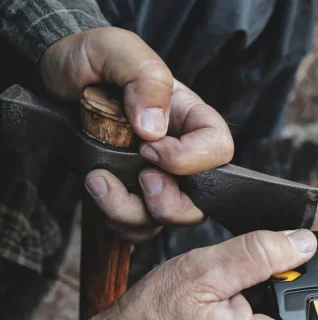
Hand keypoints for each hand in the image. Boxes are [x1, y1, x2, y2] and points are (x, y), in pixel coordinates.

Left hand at [40, 27, 233, 241]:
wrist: (55, 78)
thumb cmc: (91, 60)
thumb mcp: (117, 51)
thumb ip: (145, 80)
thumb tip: (154, 129)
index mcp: (189, 118)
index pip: (218, 149)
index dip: (190, 160)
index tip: (148, 149)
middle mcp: (180, 153)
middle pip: (200, 199)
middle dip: (168, 201)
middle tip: (139, 178)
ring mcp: (157, 178)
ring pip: (165, 219)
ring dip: (131, 212)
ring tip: (99, 180)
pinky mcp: (132, 195)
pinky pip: (138, 226)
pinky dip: (117, 220)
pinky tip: (97, 188)